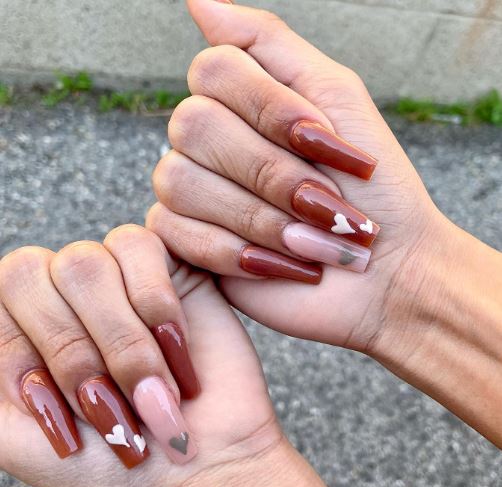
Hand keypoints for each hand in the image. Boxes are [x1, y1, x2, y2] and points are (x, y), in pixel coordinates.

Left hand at [0, 225, 337, 486]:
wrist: (203, 465)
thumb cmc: (117, 465)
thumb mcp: (17, 439)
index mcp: (24, 328)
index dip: (31, 352)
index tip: (62, 417)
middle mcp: (65, 296)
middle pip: (36, 274)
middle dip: (80, 353)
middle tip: (116, 413)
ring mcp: (116, 276)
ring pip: (87, 261)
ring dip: (123, 342)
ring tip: (156, 394)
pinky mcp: (165, 266)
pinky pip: (140, 248)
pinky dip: (158, 307)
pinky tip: (177, 351)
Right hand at [147, 0, 501, 446]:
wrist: (384, 270)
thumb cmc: (372, 189)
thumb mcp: (338, 98)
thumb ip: (272, 46)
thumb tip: (199, 1)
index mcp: (239, 103)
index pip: (214, 71)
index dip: (272, 109)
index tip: (328, 145)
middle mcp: (205, 143)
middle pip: (193, 125)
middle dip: (272, 173)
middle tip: (324, 204)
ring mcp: (190, 192)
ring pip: (182, 182)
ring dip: (261, 218)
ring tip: (310, 241)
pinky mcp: (185, 242)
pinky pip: (178, 232)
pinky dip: (240, 253)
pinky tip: (282, 263)